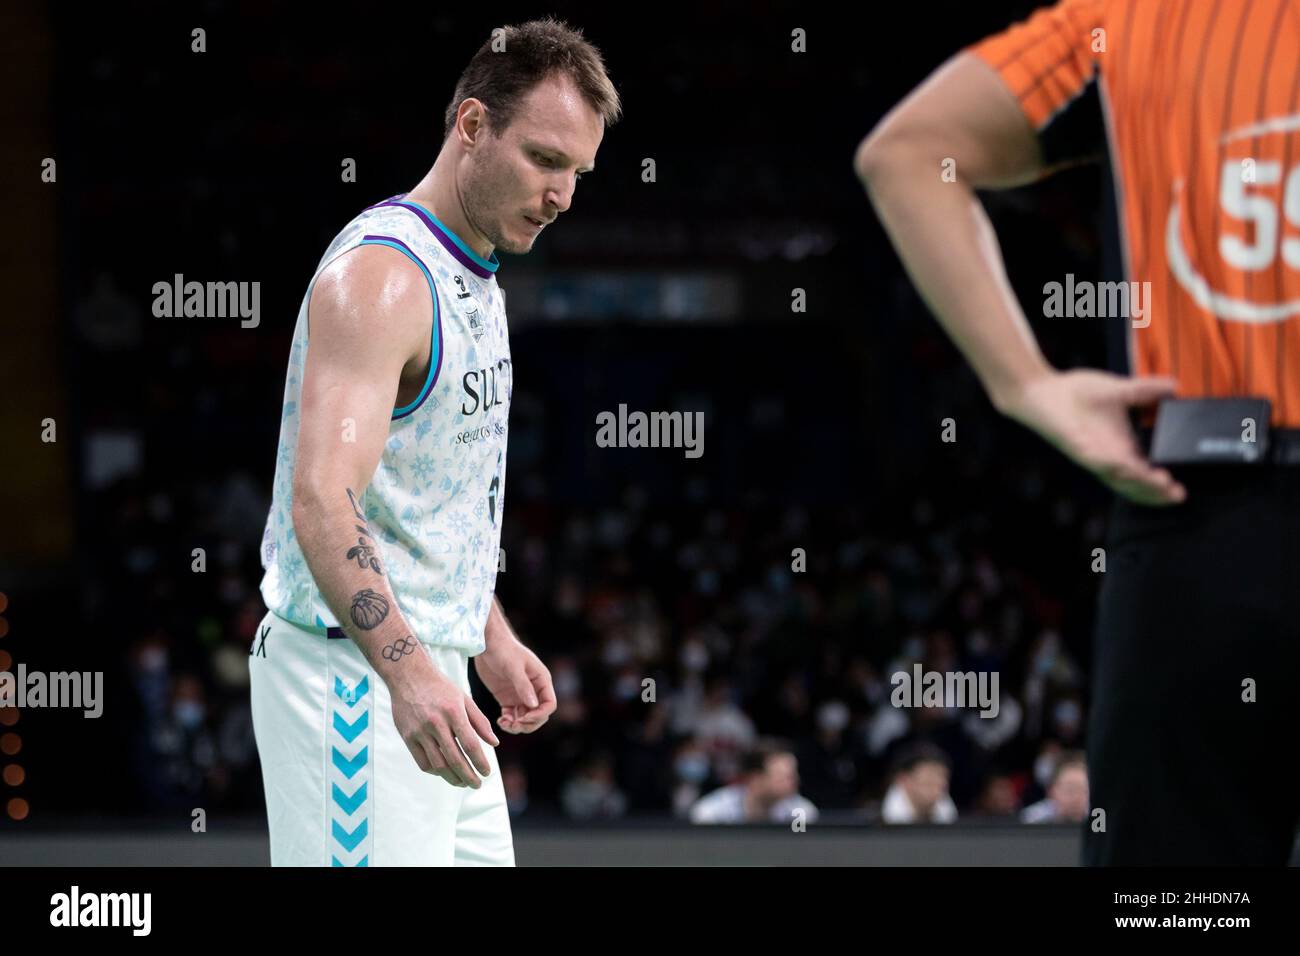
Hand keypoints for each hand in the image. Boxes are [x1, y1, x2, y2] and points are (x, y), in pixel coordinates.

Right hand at [386, 649, 498, 787]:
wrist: (408, 675)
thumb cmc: (441, 687)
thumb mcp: (464, 699)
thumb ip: (480, 722)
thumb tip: (495, 743)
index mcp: (453, 712)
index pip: (470, 744)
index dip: (480, 762)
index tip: (487, 773)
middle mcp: (436, 723)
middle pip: (454, 758)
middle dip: (468, 776)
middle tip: (477, 785)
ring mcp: (419, 731)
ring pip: (438, 764)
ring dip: (452, 778)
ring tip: (462, 783)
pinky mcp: (407, 736)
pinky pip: (422, 762)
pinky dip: (435, 771)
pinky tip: (444, 772)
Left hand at [474, 636, 556, 733]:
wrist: (487, 644)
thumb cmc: (503, 650)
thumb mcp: (513, 667)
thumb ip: (523, 686)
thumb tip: (534, 706)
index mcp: (541, 680)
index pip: (549, 704)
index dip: (540, 715)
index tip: (524, 718)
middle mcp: (534, 690)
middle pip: (539, 715)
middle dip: (528, 723)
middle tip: (513, 724)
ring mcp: (521, 695)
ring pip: (525, 718)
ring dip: (517, 725)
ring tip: (504, 723)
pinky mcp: (507, 698)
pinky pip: (512, 716)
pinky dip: (508, 722)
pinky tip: (500, 721)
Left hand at [997, 369, 1186, 505]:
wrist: (1041, 391)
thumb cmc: (1075, 393)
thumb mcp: (1120, 389)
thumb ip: (1148, 390)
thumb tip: (1176, 386)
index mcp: (1120, 447)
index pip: (1144, 472)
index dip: (1161, 484)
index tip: (1181, 487)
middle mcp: (1108, 457)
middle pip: (1135, 485)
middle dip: (1157, 492)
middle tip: (1178, 495)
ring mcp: (1093, 456)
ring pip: (1121, 480)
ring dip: (1143, 485)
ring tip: (1165, 486)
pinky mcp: (1080, 450)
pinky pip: (1101, 464)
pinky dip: (1119, 468)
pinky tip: (1134, 469)